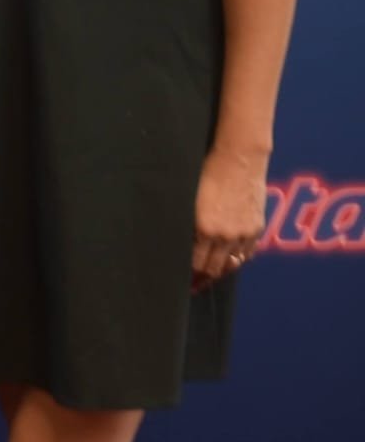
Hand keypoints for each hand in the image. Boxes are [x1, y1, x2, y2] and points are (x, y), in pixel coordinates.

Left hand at [190, 146, 266, 290]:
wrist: (238, 159)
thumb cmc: (206, 173)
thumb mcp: (189, 199)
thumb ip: (188, 224)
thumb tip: (182, 243)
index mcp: (204, 229)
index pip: (196, 264)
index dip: (189, 274)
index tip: (183, 280)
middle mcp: (225, 235)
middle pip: (214, 268)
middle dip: (204, 277)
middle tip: (194, 282)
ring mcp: (244, 233)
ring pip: (233, 263)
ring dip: (221, 268)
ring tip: (210, 272)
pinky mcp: (257, 227)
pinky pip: (247, 252)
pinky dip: (238, 257)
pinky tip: (229, 258)